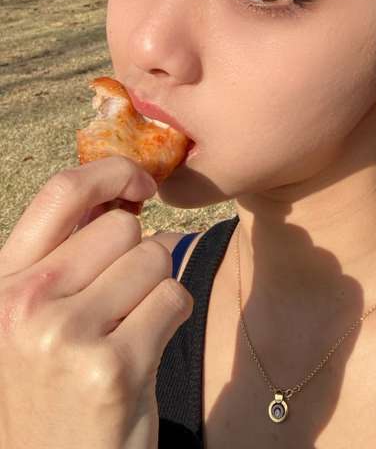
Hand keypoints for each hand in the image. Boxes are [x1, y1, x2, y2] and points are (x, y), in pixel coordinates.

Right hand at [0, 156, 193, 448]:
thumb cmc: (55, 387)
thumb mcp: (36, 316)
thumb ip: (68, 253)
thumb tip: (123, 191)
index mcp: (3, 283)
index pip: (61, 192)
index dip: (112, 172)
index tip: (141, 184)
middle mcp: (24, 304)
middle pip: (123, 227)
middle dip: (139, 252)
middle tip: (124, 298)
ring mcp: (65, 336)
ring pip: (156, 258)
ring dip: (157, 287)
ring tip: (130, 329)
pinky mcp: (111, 367)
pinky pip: (174, 298)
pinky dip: (173, 315)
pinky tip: (145, 351)